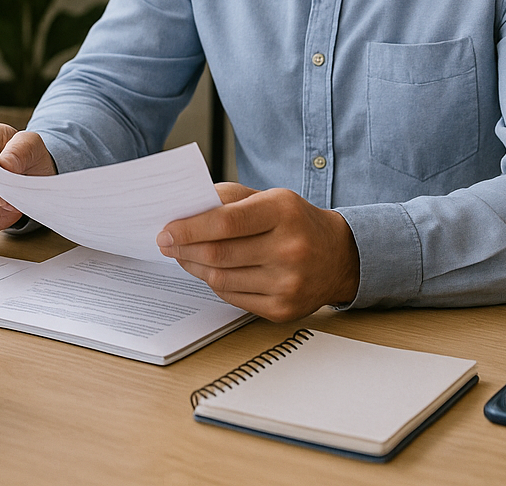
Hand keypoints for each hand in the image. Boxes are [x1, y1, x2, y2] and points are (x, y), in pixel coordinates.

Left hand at [156, 183, 360, 321]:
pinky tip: (209, 271)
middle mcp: (290, 249)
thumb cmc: (295, 222)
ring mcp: (288, 283)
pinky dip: (214, 283)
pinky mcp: (283, 309)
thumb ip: (227, 199)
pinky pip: (232, 297)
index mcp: (283, 212)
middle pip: (218, 254)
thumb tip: (184, 211)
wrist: (339, 256)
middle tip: (166, 243)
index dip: (189, 228)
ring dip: (194, 267)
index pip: (225, 222)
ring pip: (221, 279)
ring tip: (183, 255)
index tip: (166, 230)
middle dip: (184, 248)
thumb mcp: (268, 197)